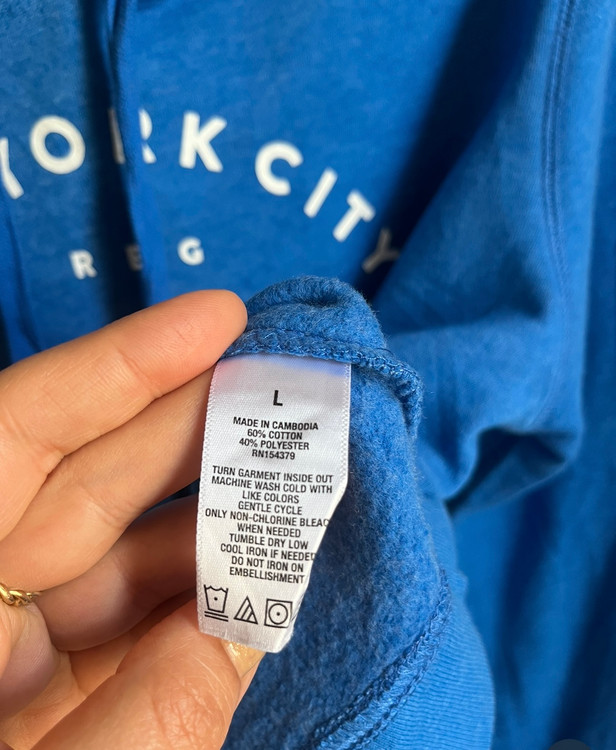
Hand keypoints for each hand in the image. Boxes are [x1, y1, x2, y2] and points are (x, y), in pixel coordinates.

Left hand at [0, 291, 261, 748]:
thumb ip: (155, 714)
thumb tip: (256, 618)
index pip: (19, 436)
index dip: (118, 368)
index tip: (219, 318)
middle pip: (87, 479)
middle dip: (194, 425)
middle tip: (288, 384)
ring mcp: (21, 643)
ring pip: (127, 548)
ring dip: (218, 514)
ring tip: (303, 472)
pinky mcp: (59, 685)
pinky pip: (138, 615)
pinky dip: (205, 591)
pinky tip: (265, 562)